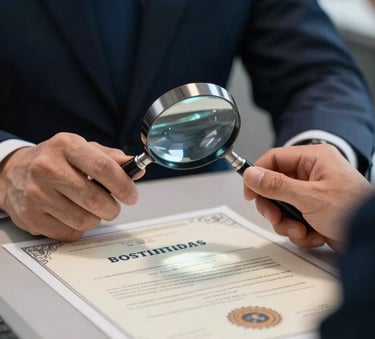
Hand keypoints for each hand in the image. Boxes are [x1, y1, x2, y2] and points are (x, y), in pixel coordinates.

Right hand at [0, 132, 143, 240]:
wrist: (14, 172)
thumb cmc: (56, 160)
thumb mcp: (83, 149)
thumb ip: (112, 159)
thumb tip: (136, 170)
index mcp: (66, 146)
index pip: (103, 168)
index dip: (123, 185)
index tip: (131, 195)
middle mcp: (48, 168)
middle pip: (95, 199)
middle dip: (112, 208)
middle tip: (113, 207)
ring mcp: (36, 194)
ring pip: (84, 220)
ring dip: (96, 219)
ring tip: (91, 209)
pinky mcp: (31, 216)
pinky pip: (69, 233)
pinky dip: (78, 229)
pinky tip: (73, 215)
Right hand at [243, 144, 373, 250]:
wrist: (373, 239)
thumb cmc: (352, 210)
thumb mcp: (309, 197)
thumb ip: (276, 185)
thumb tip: (251, 175)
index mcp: (313, 159)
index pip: (273, 159)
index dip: (257, 175)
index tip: (249, 194)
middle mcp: (311, 173)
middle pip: (274, 186)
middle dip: (274, 208)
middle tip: (276, 218)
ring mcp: (312, 193)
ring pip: (282, 206)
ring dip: (287, 223)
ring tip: (302, 232)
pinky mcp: (313, 211)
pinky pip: (293, 219)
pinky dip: (300, 232)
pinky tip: (315, 236)